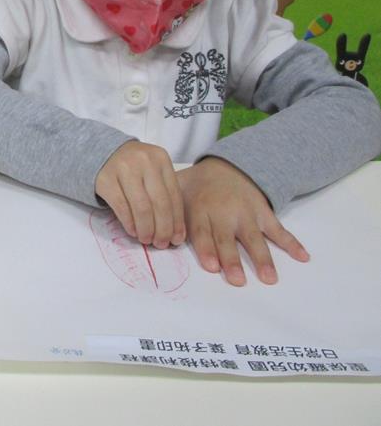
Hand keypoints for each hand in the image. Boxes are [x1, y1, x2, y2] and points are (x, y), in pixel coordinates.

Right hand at [94, 141, 185, 248]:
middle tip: (161, 243)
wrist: (102, 152)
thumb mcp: (152, 171)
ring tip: (147, 239)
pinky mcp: (105, 179)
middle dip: (163, 228)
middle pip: (159, 203)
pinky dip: (129, 223)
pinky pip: (122, 207)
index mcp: (160, 158)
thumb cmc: (133, 167)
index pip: (174, 195)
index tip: (177, 238)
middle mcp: (144, 160)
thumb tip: (175, 231)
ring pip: (141, 207)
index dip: (177, 221)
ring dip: (146, 229)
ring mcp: (123, 168)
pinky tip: (133, 231)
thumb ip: (164, 193)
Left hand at [177, 157, 309, 285]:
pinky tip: (304, 257)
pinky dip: (292, 243)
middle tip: (237, 280)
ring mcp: (247, 214)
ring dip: (262, 258)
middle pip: (228, 239)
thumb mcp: (178, 191)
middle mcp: (225, 213)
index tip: (211, 266)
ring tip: (269, 278)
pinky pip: (280, 229)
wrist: (227, 167)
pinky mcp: (264, 214)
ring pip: (255, 238)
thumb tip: (142, 228)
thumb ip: (165, 209)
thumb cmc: (196, 188)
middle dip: (232, 259)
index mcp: (201, 210)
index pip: (203, 232)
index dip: (207, 249)